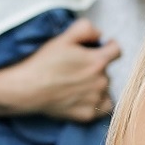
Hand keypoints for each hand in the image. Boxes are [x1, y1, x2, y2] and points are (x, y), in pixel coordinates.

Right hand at [1, 17, 119, 120]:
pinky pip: (102, 107)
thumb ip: (86, 29)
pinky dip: (96, 102)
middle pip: (108, 71)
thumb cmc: (45, 62)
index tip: (104, 47)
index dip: (110, 46)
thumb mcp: (64, 37)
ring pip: (106, 89)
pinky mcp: (87, 115)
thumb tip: (99, 34)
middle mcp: (102, 81)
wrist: (27, 89)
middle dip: (97, 67)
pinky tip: (82, 98)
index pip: (117, 50)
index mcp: (98, 61)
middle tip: (78, 68)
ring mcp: (95, 100)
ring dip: (97, 85)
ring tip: (78, 83)